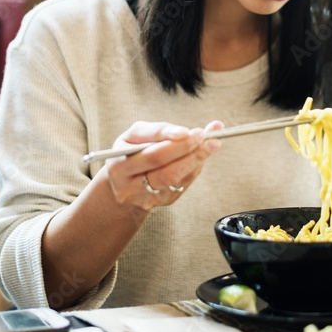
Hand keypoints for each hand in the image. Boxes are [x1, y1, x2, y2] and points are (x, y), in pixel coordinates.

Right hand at [105, 119, 223, 212]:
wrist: (122, 187)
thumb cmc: (129, 154)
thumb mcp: (133, 138)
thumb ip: (157, 131)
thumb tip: (187, 131)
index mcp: (119, 164)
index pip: (148, 153)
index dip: (168, 141)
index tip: (186, 131)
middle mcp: (131, 185)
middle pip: (163, 167)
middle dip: (187, 149)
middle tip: (205, 135)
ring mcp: (147, 196)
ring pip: (175, 178)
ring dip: (196, 159)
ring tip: (212, 144)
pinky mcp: (163, 201)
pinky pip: (183, 183)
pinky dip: (194, 167)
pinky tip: (202, 156)